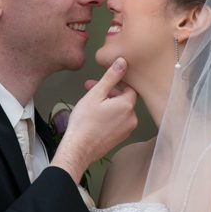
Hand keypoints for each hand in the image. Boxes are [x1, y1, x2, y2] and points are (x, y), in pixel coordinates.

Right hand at [50, 58, 136, 184]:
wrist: (78, 149)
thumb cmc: (84, 122)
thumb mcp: (96, 94)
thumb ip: (111, 77)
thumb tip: (123, 62)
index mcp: (127, 106)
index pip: (129, 87)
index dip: (114, 82)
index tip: (101, 82)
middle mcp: (132, 118)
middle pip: (123, 98)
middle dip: (108, 92)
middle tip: (90, 89)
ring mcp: (127, 130)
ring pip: (120, 110)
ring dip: (107, 103)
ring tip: (90, 103)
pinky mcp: (120, 138)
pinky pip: (118, 121)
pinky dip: (108, 115)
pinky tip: (94, 116)